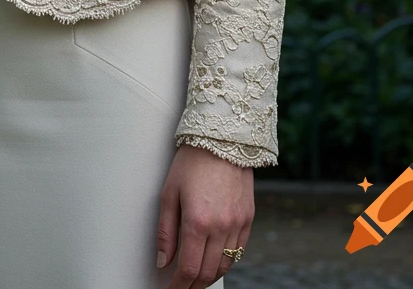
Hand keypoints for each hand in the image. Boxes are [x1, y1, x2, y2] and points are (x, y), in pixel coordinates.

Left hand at [156, 143, 254, 286]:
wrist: (223, 139)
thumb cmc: (191, 162)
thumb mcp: (169, 193)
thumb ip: (166, 231)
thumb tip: (163, 261)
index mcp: (198, 221)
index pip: (189, 269)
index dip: (178, 286)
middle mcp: (221, 227)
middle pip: (207, 273)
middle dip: (192, 285)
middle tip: (181, 287)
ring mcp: (237, 224)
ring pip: (225, 266)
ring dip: (209, 277)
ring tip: (196, 278)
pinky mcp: (248, 219)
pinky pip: (238, 252)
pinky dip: (226, 262)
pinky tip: (214, 261)